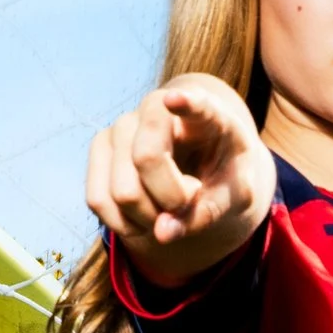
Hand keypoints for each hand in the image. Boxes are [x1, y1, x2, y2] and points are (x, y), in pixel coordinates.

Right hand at [85, 75, 275, 282]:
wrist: (200, 163)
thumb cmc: (223, 175)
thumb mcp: (233, 196)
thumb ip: (208, 213)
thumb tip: (161, 233)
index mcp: (205, 113)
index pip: (196, 104)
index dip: (186, 103)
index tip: (175, 98)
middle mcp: (155, 109)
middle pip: (147, 159)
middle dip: (169, 201)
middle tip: (187, 203)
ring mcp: (122, 126)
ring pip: (122, 190)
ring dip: (148, 219)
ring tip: (167, 211)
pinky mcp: (99, 149)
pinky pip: (98, 200)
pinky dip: (124, 225)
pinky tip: (144, 218)